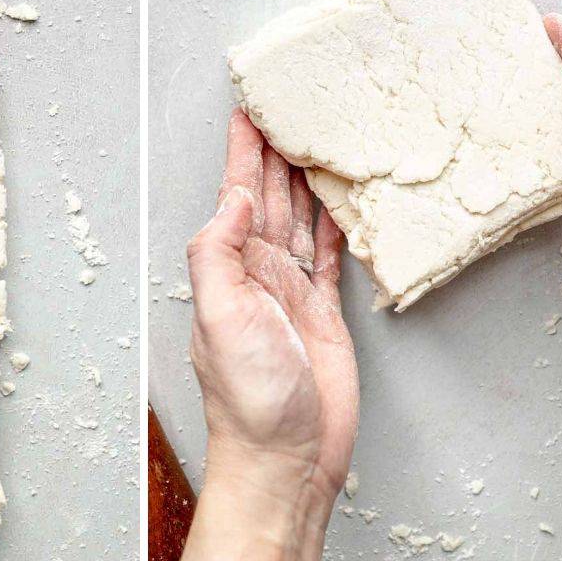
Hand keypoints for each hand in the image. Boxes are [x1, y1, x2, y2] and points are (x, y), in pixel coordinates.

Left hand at [188, 109, 356, 512]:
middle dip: (277, 148)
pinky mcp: (325, 317)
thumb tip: (236, 197)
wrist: (284, 461)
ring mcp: (292, 295)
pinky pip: (331, 257)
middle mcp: (259, 275)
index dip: (242, 149)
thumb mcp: (220, 318)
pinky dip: (337, 224)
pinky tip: (342, 198)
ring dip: (308, 177)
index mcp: (230, 270)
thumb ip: (219, 252)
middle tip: (291, 99)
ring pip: (302, 219)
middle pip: (270, 195)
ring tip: (320, 132)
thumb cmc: (249, 404)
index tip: (249, 104)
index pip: (235, 193)